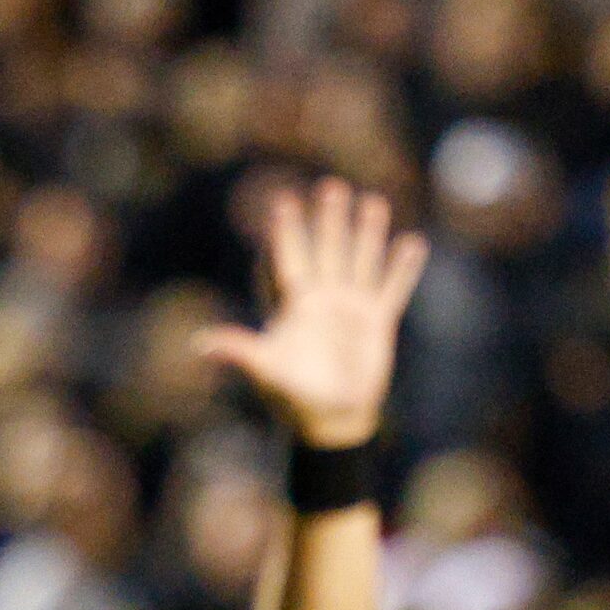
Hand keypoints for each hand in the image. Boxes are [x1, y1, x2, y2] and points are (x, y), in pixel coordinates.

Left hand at [194, 177, 426, 449]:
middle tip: (330, 186)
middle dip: (328, 221)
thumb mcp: (265, 372)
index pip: (289, 260)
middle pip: (325, 251)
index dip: (286, 233)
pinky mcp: (378, 323)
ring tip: (373, 201)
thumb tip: (198, 344)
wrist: (330, 422)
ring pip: (360, 262)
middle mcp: (322, 301)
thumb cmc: (292, 399)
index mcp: (293, 307)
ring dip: (366, 234)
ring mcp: (351, 309)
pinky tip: (412, 243)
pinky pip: (392, 290)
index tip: (281, 201)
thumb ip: (238, 352)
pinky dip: (402, 269)